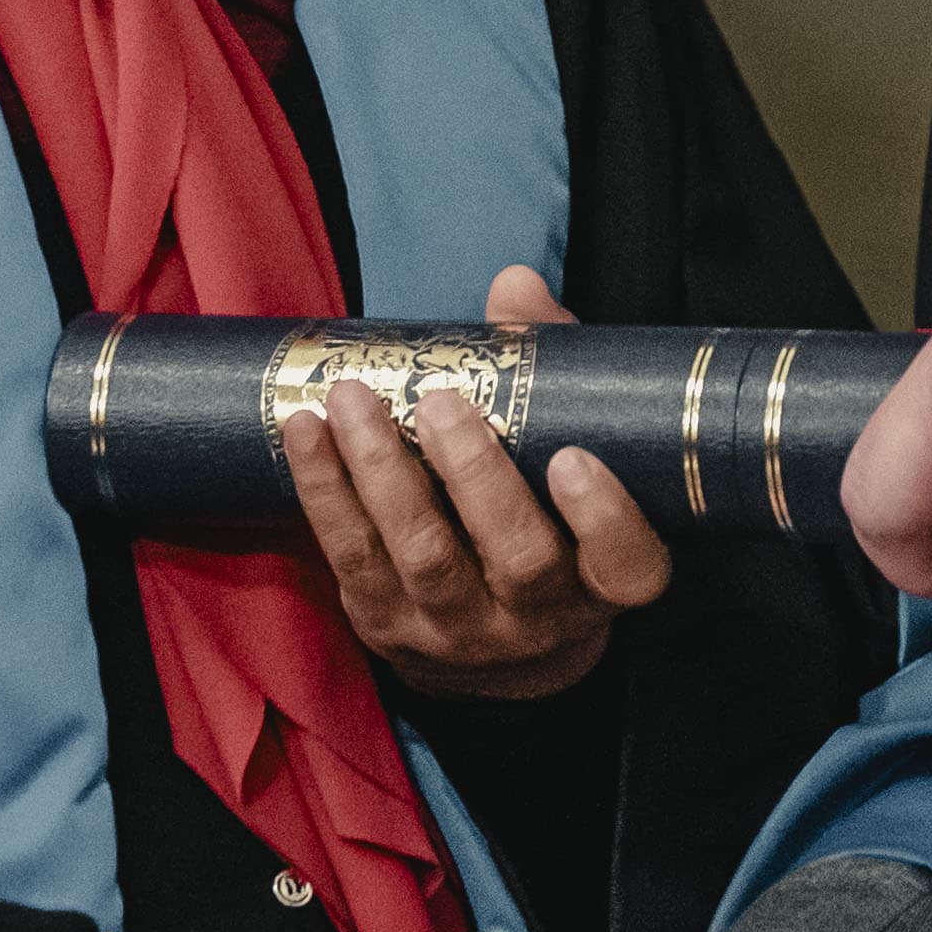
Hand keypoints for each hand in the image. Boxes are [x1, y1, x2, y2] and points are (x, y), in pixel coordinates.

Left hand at [279, 263, 674, 698]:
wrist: (497, 645)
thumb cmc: (546, 521)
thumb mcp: (571, 455)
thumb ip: (552, 372)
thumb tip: (513, 286)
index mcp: (604, 581)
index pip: (626, 566)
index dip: (604, 519)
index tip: (573, 458)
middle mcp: (540, 619)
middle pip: (518, 559)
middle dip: (476, 477)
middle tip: (441, 403)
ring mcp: (461, 630)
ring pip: (424, 558)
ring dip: (383, 473)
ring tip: (353, 398)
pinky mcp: (389, 625)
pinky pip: (352, 559)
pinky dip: (325, 493)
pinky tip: (306, 431)